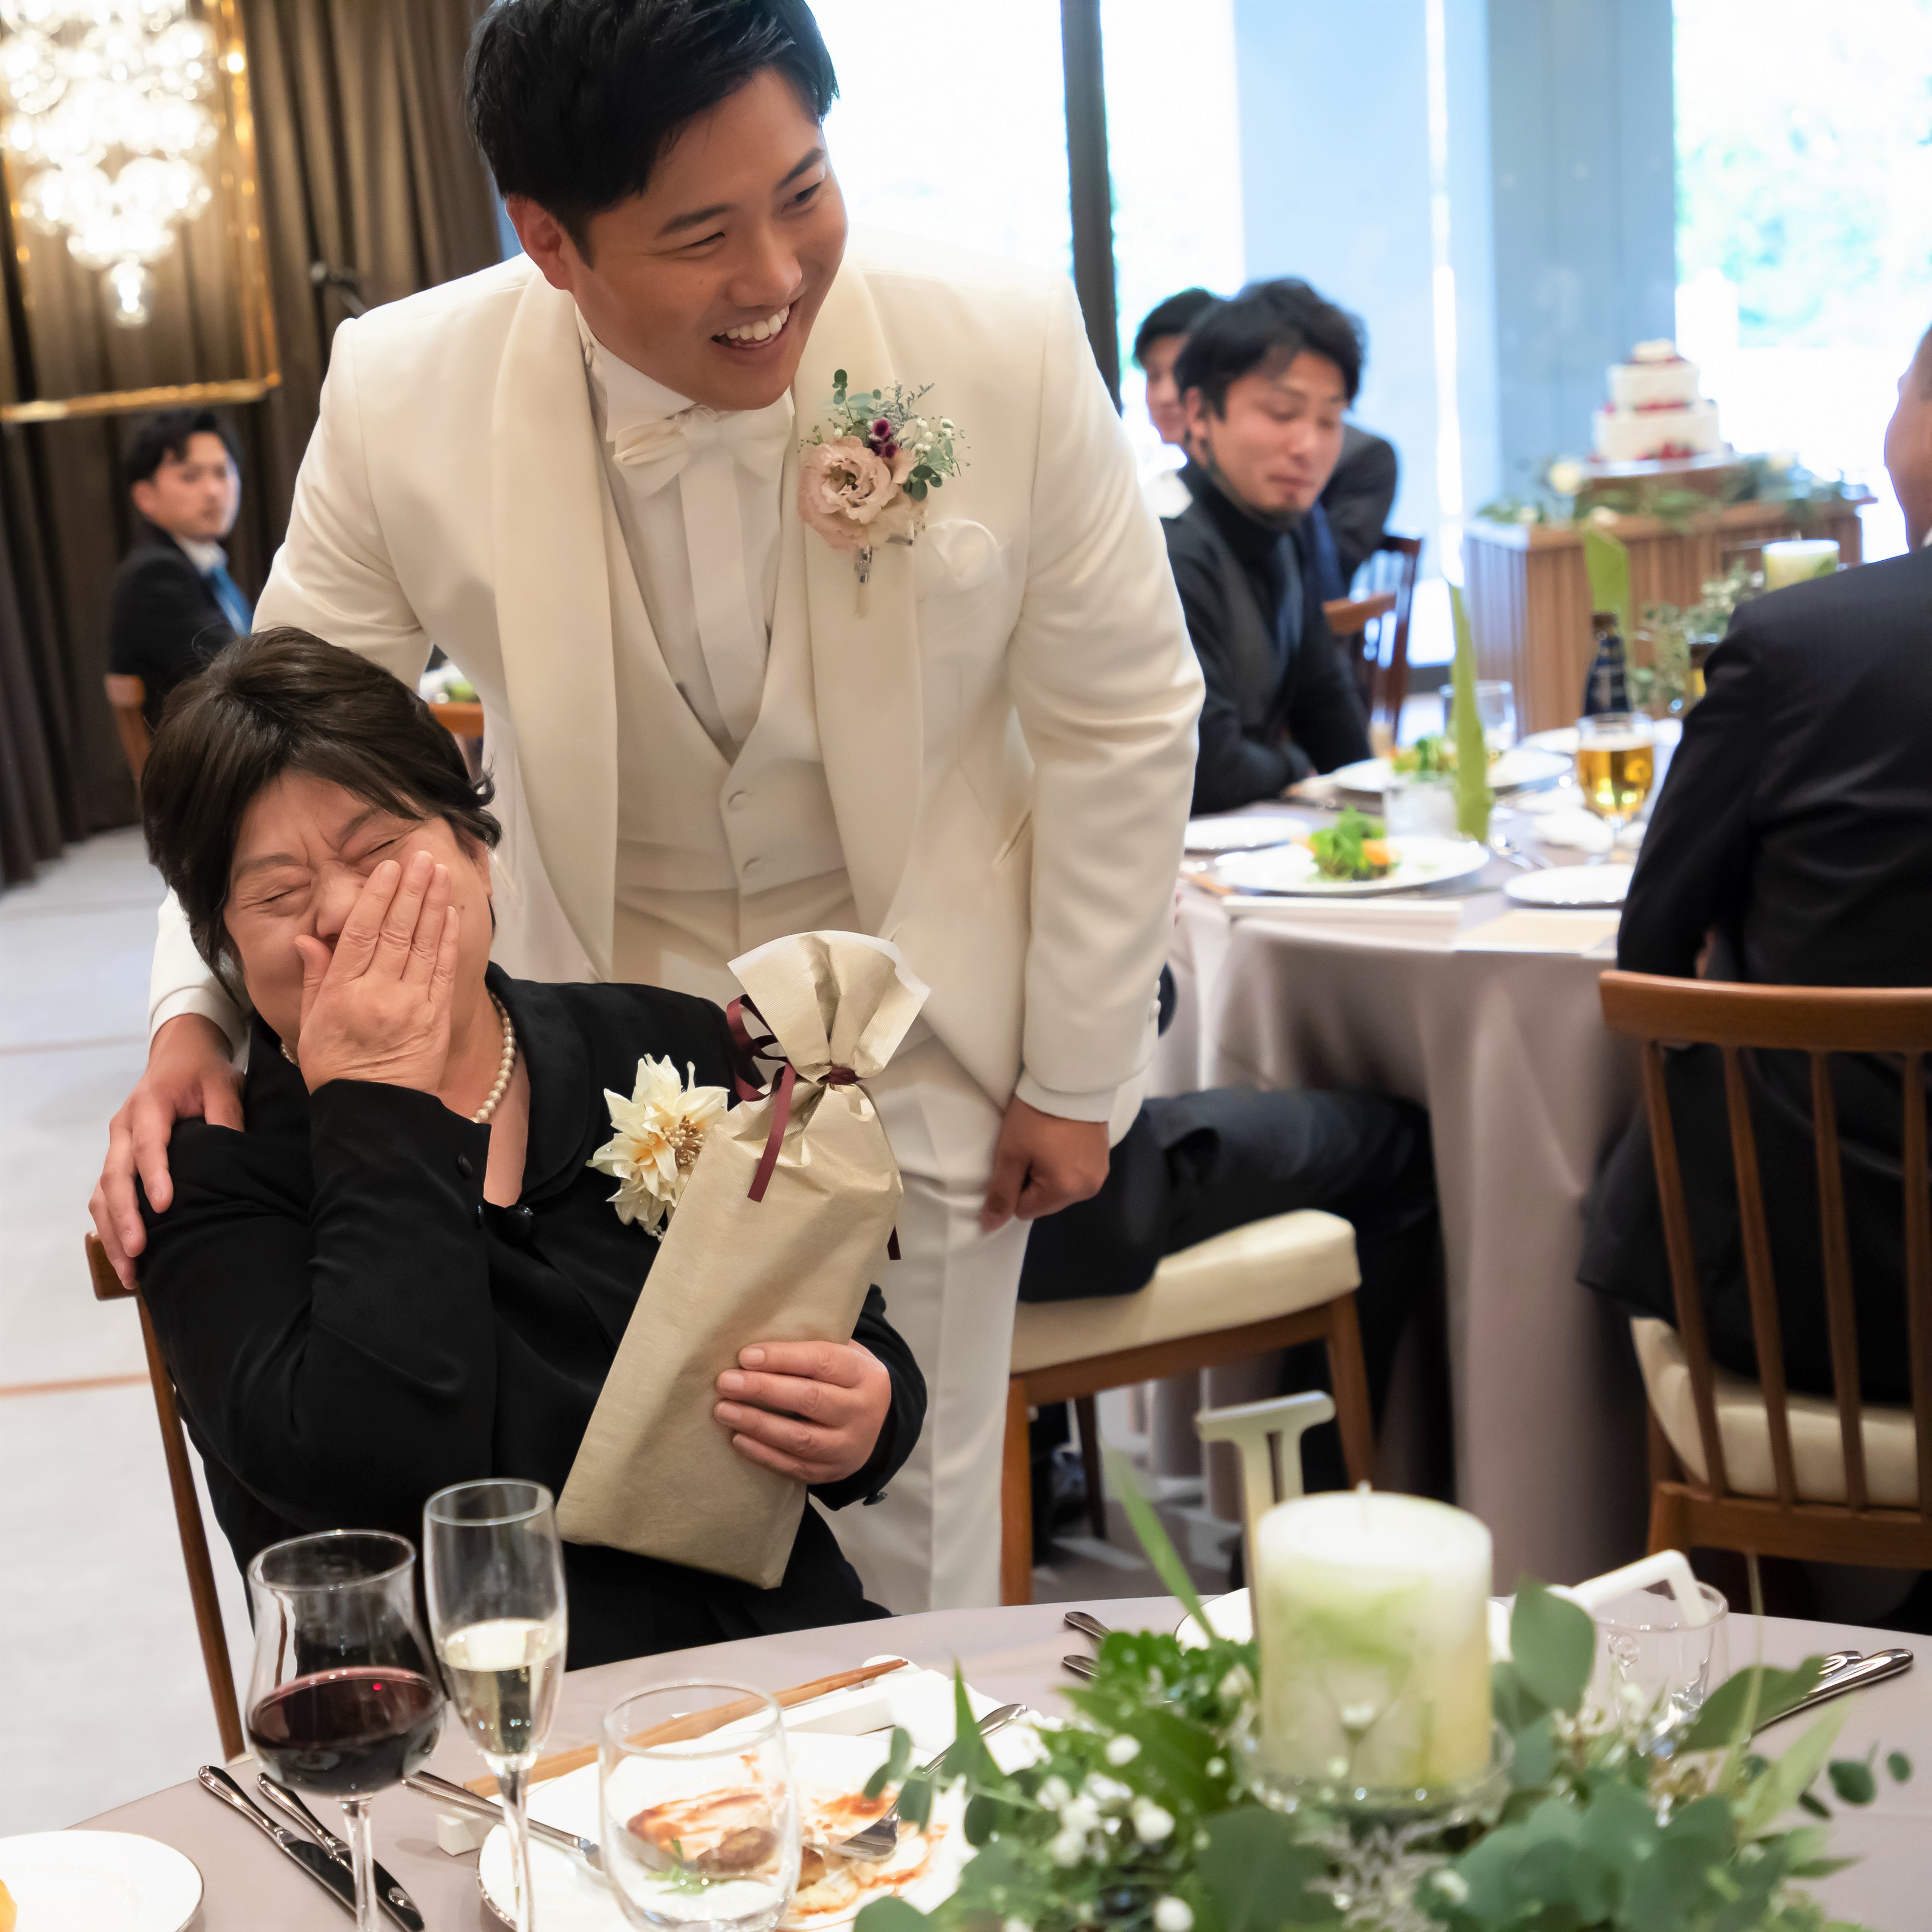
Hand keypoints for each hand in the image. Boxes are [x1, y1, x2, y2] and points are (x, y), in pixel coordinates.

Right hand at [89, 1013, 243, 1286]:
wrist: (179, 1053)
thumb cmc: (204, 1070)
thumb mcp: (223, 1083)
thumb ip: (226, 1114)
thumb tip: (235, 1151)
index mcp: (149, 1105)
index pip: (149, 1144)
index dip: (154, 1176)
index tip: (164, 1207)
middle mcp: (123, 1127)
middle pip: (115, 1176)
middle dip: (124, 1217)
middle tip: (138, 1251)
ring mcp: (116, 1145)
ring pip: (102, 1192)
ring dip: (113, 1231)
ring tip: (129, 1270)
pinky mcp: (117, 1159)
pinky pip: (104, 1196)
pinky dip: (111, 1226)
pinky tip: (125, 1255)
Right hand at [291, 851, 458, 1093]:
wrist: (373, 1114)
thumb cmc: (337, 1068)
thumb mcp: (311, 1024)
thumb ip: (316, 977)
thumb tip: (310, 937)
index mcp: (343, 993)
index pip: (361, 933)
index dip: (376, 896)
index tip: (387, 869)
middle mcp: (379, 994)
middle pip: (397, 931)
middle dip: (411, 890)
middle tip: (420, 857)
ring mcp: (412, 1005)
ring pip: (423, 944)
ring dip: (433, 905)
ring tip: (439, 873)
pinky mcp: (437, 1017)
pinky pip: (443, 970)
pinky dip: (447, 940)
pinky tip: (450, 914)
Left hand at [713, 1339, 891, 1484]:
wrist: (875, 1425)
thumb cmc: (843, 1380)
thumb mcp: (843, 1356)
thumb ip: (808, 1352)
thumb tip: (752, 1351)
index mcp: (865, 1374)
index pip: (822, 1362)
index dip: (782, 1358)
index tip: (745, 1356)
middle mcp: (862, 1411)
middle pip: (810, 1399)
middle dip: (763, 1390)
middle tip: (726, 1382)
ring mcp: (848, 1446)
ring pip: (801, 1438)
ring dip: (758, 1424)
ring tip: (724, 1410)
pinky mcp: (831, 1472)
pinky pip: (794, 1466)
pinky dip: (763, 1453)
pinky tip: (738, 1439)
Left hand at [980, 1097, 1109, 1231]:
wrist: (1070, 1078)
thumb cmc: (1035, 1116)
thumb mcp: (1010, 1154)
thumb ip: (1001, 1193)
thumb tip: (990, 1227)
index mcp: (1065, 1191)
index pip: (1025, 1210)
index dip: (1014, 1185)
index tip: (1017, 1157)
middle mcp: (1088, 1189)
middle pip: (1045, 1202)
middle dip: (1032, 1181)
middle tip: (1031, 1147)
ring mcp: (1099, 1173)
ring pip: (1060, 1188)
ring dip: (1048, 1173)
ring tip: (1047, 1141)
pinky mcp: (1104, 1158)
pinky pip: (1075, 1174)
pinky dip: (1064, 1163)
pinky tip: (1061, 1140)